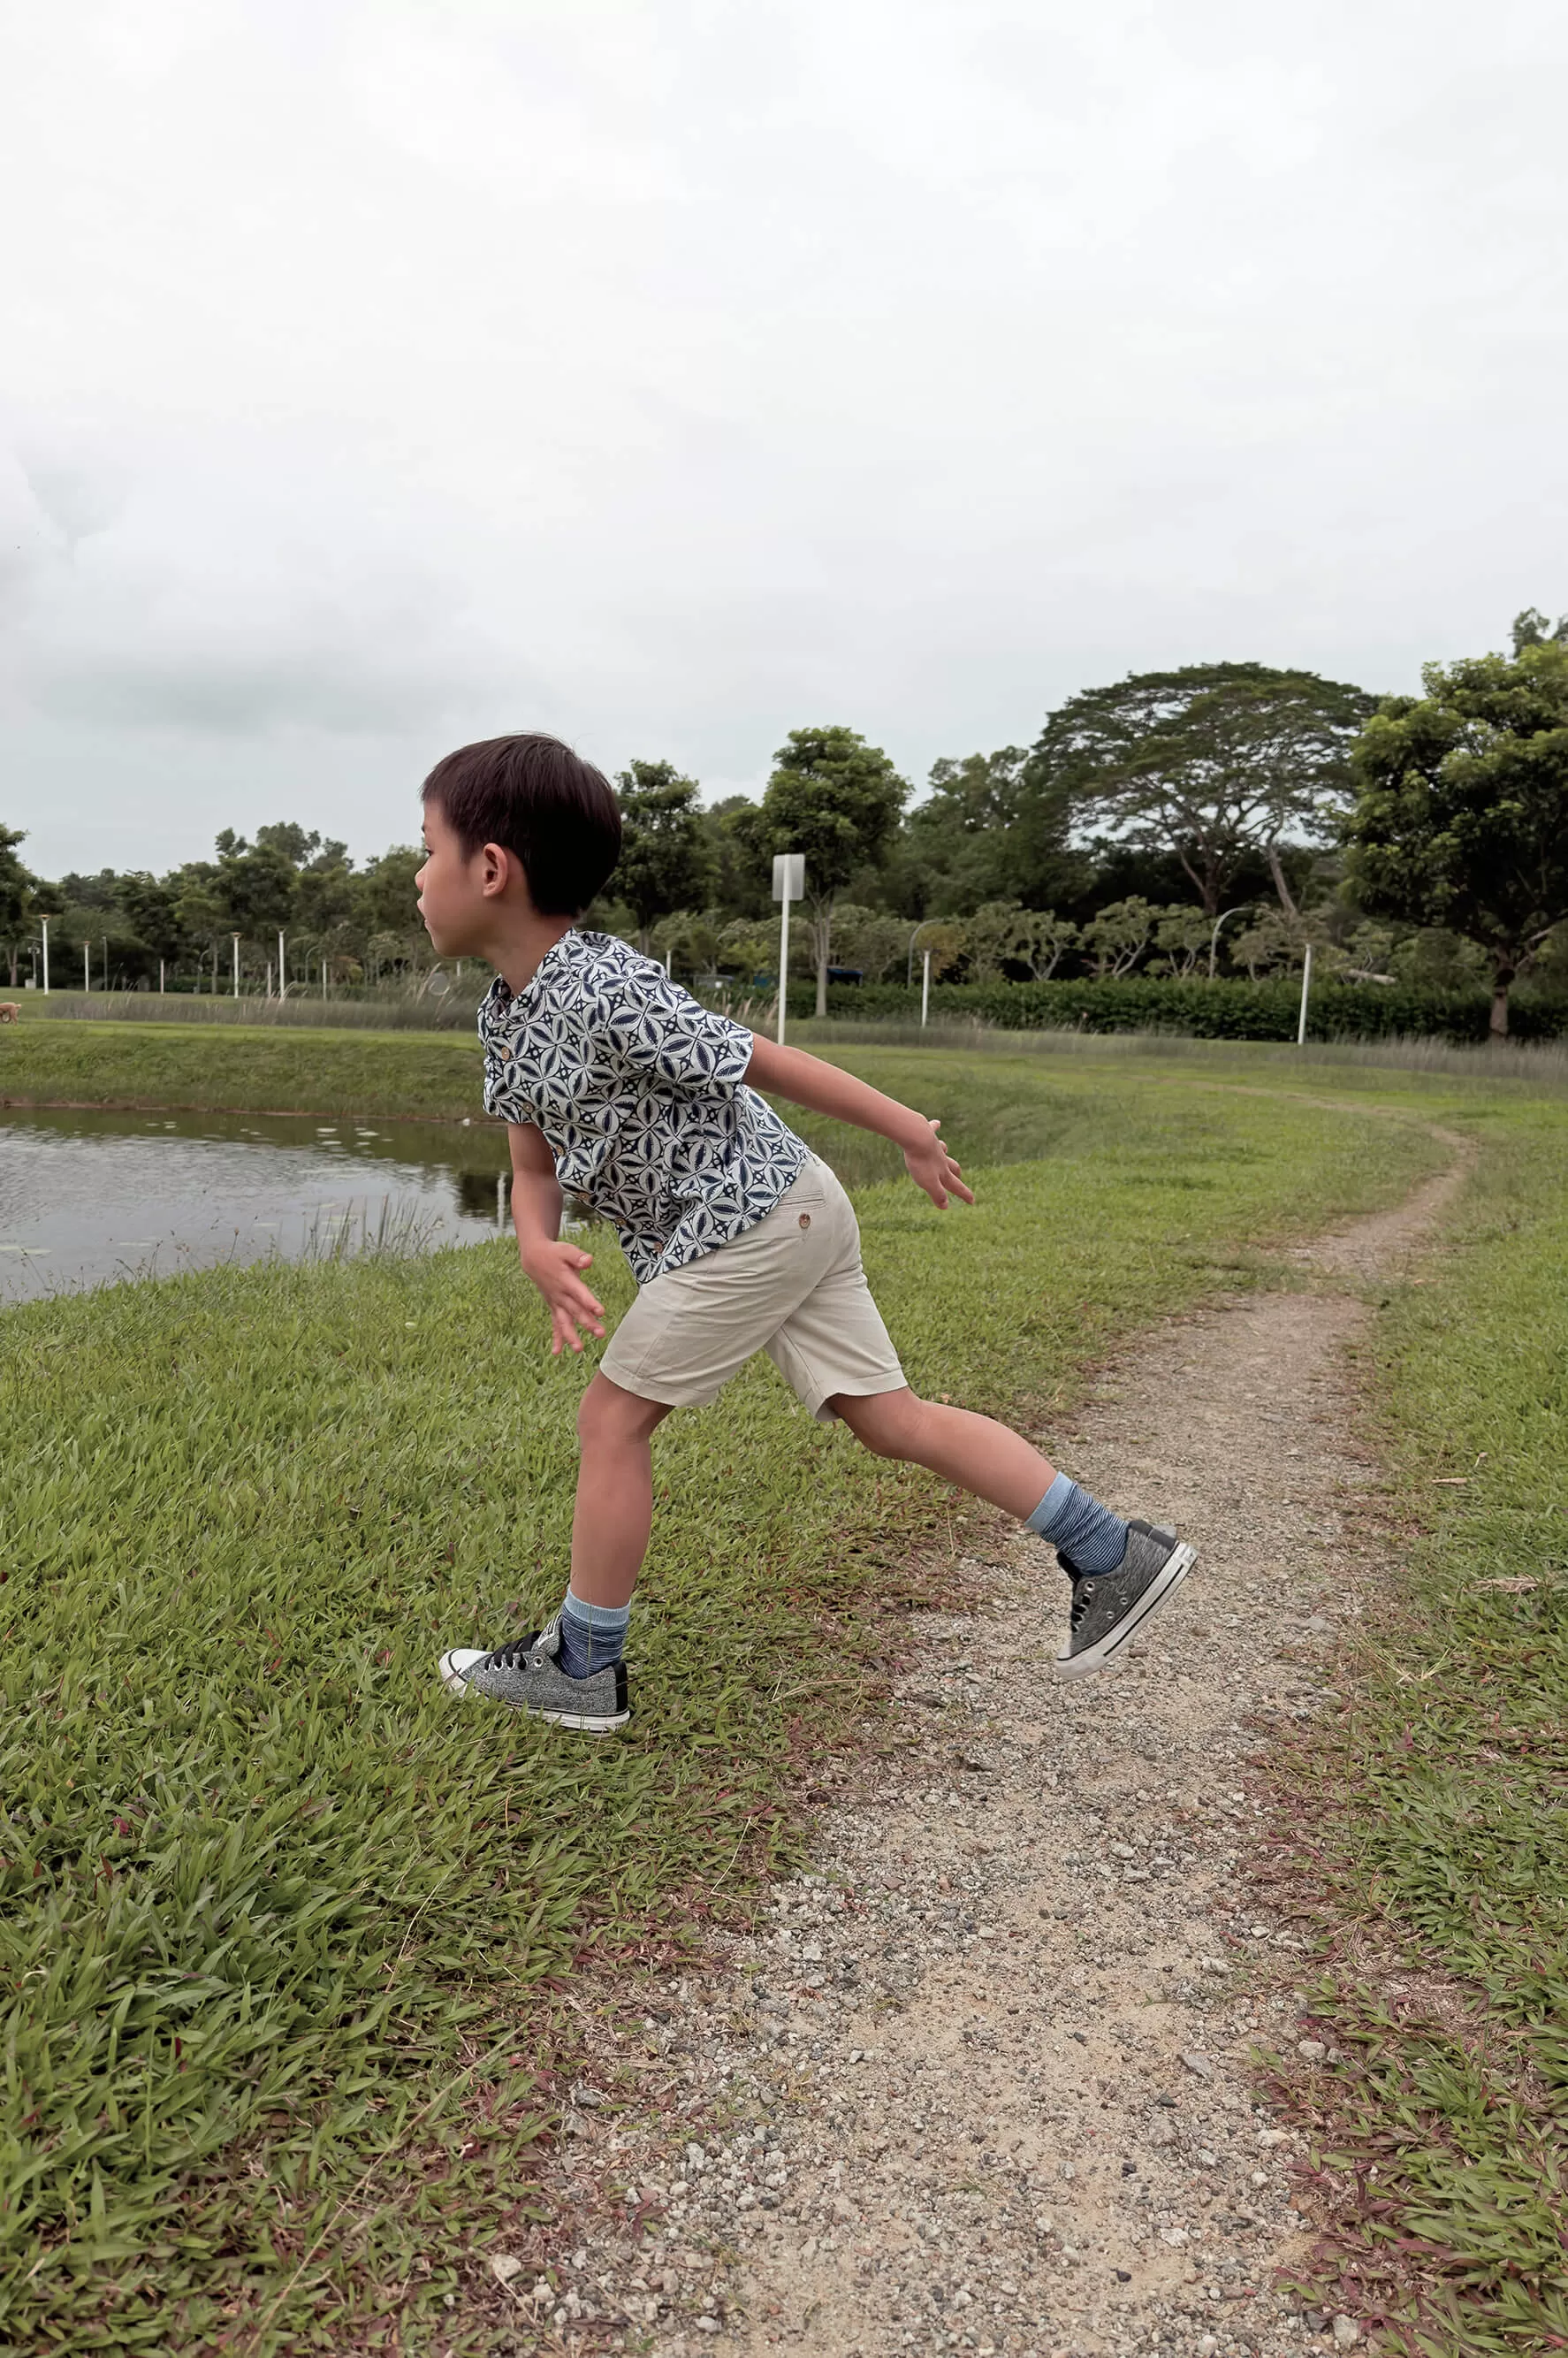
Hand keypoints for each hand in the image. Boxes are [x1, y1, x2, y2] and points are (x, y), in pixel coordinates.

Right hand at [522, 1237, 606, 1354]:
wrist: (533, 1258)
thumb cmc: (554, 1253)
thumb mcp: (566, 1250)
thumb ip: (578, 1256)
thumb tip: (588, 1261)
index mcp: (566, 1281)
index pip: (580, 1294)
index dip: (589, 1302)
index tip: (600, 1312)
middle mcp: (560, 1295)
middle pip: (575, 1311)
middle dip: (587, 1323)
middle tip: (600, 1334)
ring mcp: (556, 1302)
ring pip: (564, 1321)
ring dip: (571, 1336)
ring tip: (579, 1350)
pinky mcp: (553, 1306)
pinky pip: (554, 1324)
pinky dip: (556, 1338)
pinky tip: (557, 1352)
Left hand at [903, 1117, 975, 1210]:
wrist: (918, 1137)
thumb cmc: (922, 1162)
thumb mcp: (929, 1182)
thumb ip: (938, 1194)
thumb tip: (945, 1207)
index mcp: (943, 1172)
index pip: (956, 1186)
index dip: (964, 1195)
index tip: (972, 1201)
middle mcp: (941, 1158)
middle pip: (952, 1167)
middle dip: (956, 1173)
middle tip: (959, 1177)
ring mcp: (935, 1145)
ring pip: (943, 1149)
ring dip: (944, 1151)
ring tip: (945, 1150)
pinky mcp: (926, 1132)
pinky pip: (932, 1129)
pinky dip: (935, 1126)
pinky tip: (937, 1123)